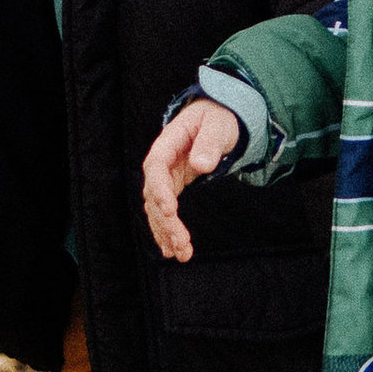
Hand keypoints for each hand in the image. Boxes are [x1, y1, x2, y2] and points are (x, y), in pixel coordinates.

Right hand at [142, 99, 241, 261]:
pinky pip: (164, 211)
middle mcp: (161, 162)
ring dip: (165, 232)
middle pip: (154, 194)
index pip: (156, 167)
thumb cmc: (218, 117)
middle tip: (180, 244)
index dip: (160, 190)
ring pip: (157, 208)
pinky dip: (167, 231)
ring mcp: (166, 176)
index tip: (171, 211)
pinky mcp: (173, 187)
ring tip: (180, 254)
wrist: (217, 117)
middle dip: (165, 221)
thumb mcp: (219, 124)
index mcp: (168, 142)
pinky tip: (173, 250)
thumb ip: (210, 142)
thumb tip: (201, 165)